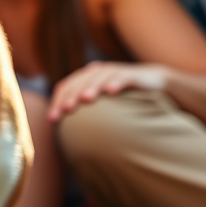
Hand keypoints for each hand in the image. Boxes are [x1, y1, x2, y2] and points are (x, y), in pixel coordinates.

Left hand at [48, 61, 166, 122]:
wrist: (152, 82)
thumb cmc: (122, 98)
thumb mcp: (101, 104)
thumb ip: (84, 114)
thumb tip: (65, 134)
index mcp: (85, 78)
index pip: (66, 87)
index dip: (57, 101)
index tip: (52, 119)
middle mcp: (97, 72)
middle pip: (79, 82)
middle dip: (72, 96)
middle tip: (66, 110)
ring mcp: (114, 71)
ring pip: (99, 78)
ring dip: (92, 88)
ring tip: (85, 99)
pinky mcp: (131, 75)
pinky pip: (122, 78)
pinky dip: (116, 83)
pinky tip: (111, 92)